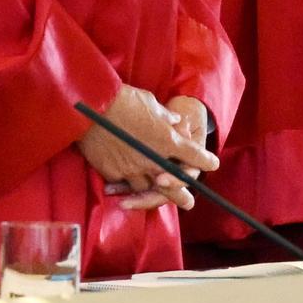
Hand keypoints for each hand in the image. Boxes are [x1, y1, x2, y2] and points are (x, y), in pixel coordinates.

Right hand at [76, 85, 216, 212]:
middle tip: (188, 203)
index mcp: (167, 141)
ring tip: (154, 194)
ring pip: (146, 188)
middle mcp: (153, 160)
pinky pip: (123, 184)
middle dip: (182, 195)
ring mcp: (133, 169)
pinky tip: (125, 184)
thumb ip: (165, 117)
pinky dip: (125, 184)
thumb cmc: (123, 99)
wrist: (90, 107)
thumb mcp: (150, 103)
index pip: (194, 156)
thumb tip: (174, 121)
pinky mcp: (113, 173)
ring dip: (151, 190)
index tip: (212, 163)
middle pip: (174, 185)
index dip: (205, 160)